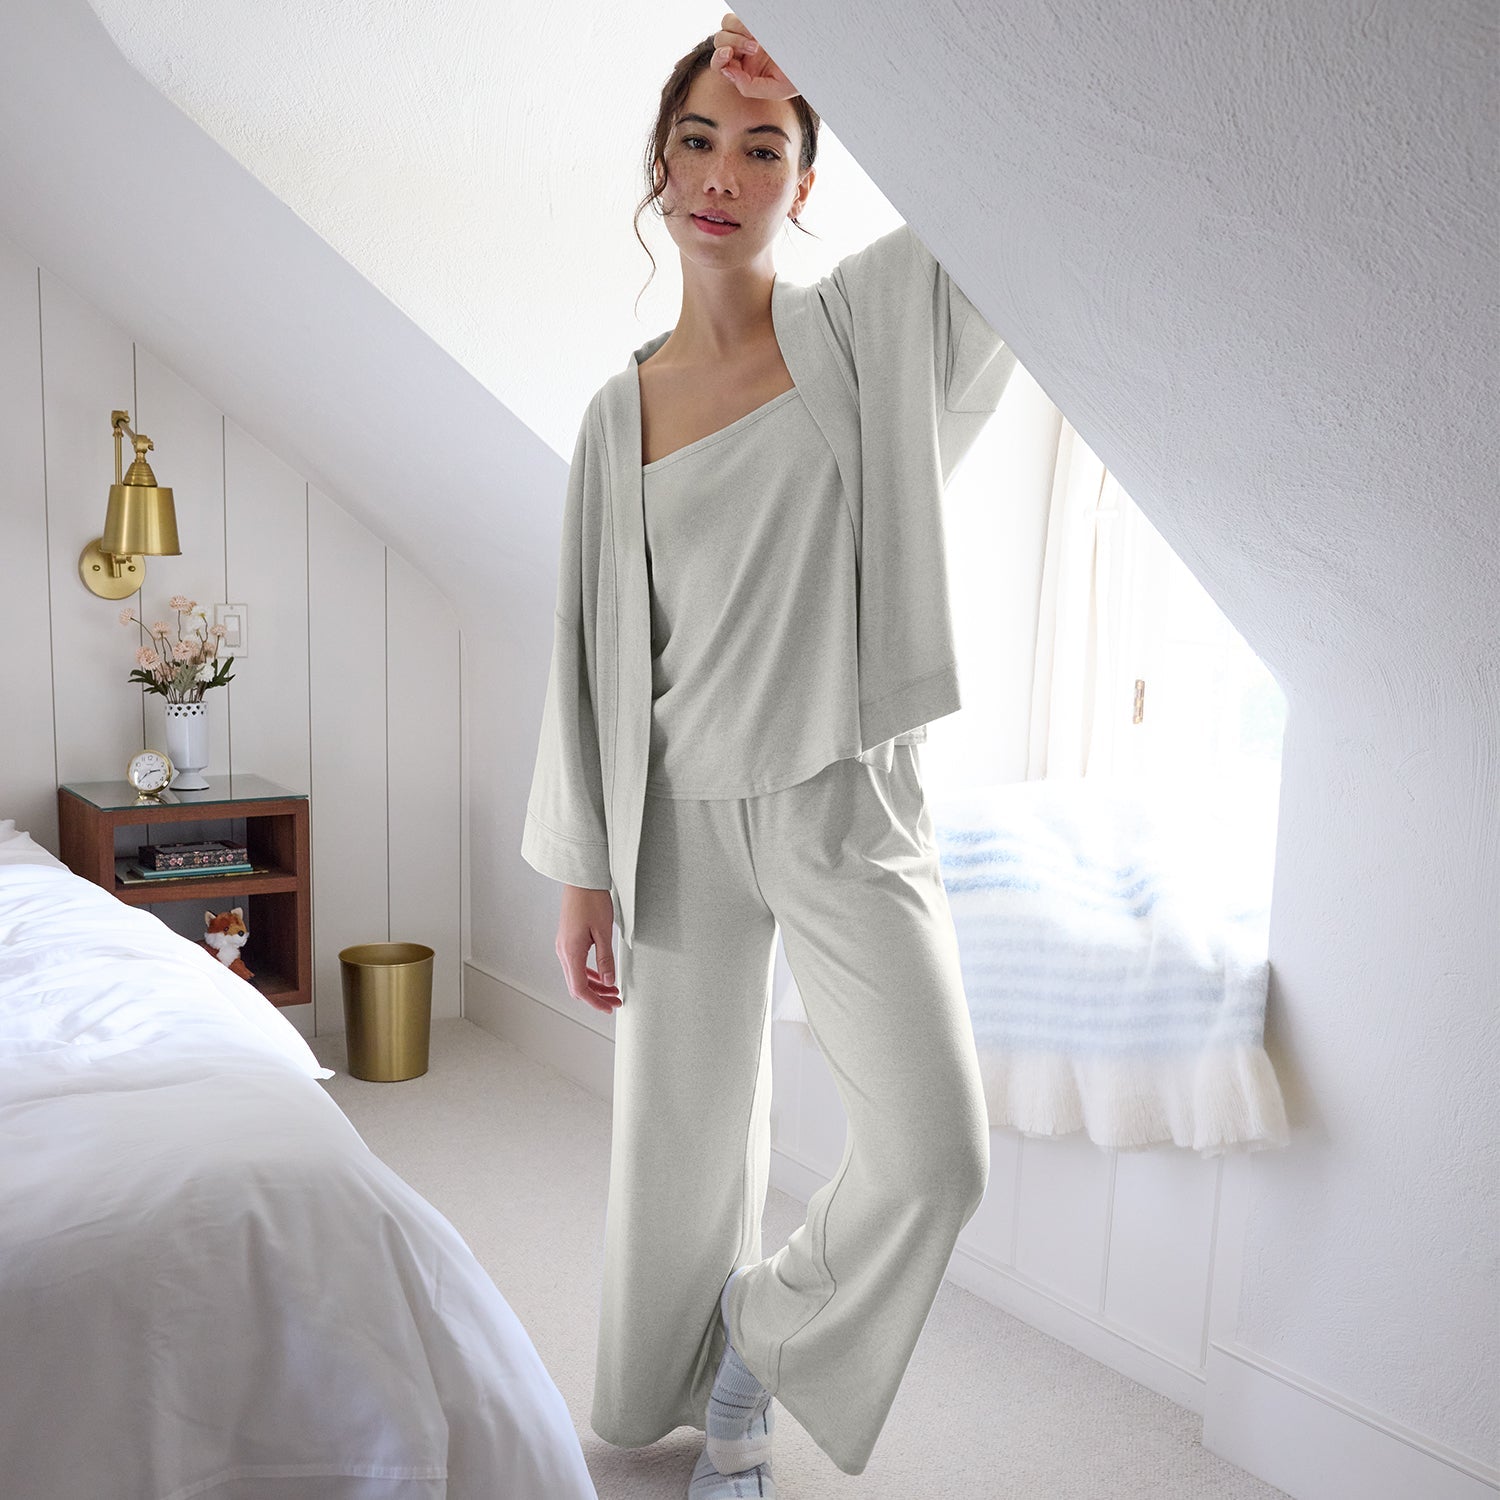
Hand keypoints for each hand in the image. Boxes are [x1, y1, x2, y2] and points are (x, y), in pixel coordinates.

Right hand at [558, 884, 620, 1011]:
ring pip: (576, 976)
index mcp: (571, 952)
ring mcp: (564, 946)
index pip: (580, 988)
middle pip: (577, 986)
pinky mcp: (567, 941)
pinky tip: (603, 974)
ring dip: (594, 985)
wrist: (581, 880)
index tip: (609, 1008)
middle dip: (596, 996)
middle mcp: (563, 951)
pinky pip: (576, 965)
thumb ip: (606, 959)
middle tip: (616, 1001)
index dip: (595, 1002)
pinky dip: (589, 974)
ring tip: (613, 989)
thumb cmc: (592, 900)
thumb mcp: (604, 932)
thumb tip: (609, 981)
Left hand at [711, 12, 798, 100]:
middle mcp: (744, 52)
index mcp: (744, 71)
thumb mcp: (775, 90)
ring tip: (757, 41)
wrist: (815, 58)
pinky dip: (743, 22)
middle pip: (720, 43)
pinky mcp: (757, 23)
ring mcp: (750, 35)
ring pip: (726, 27)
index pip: (720, 64)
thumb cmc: (798, 76)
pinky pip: (739, 17)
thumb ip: (749, 87)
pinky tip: (757, 31)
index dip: (719, 59)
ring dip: (737, 32)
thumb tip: (728, 72)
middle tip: (753, 48)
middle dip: (731, 44)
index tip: (729, 55)